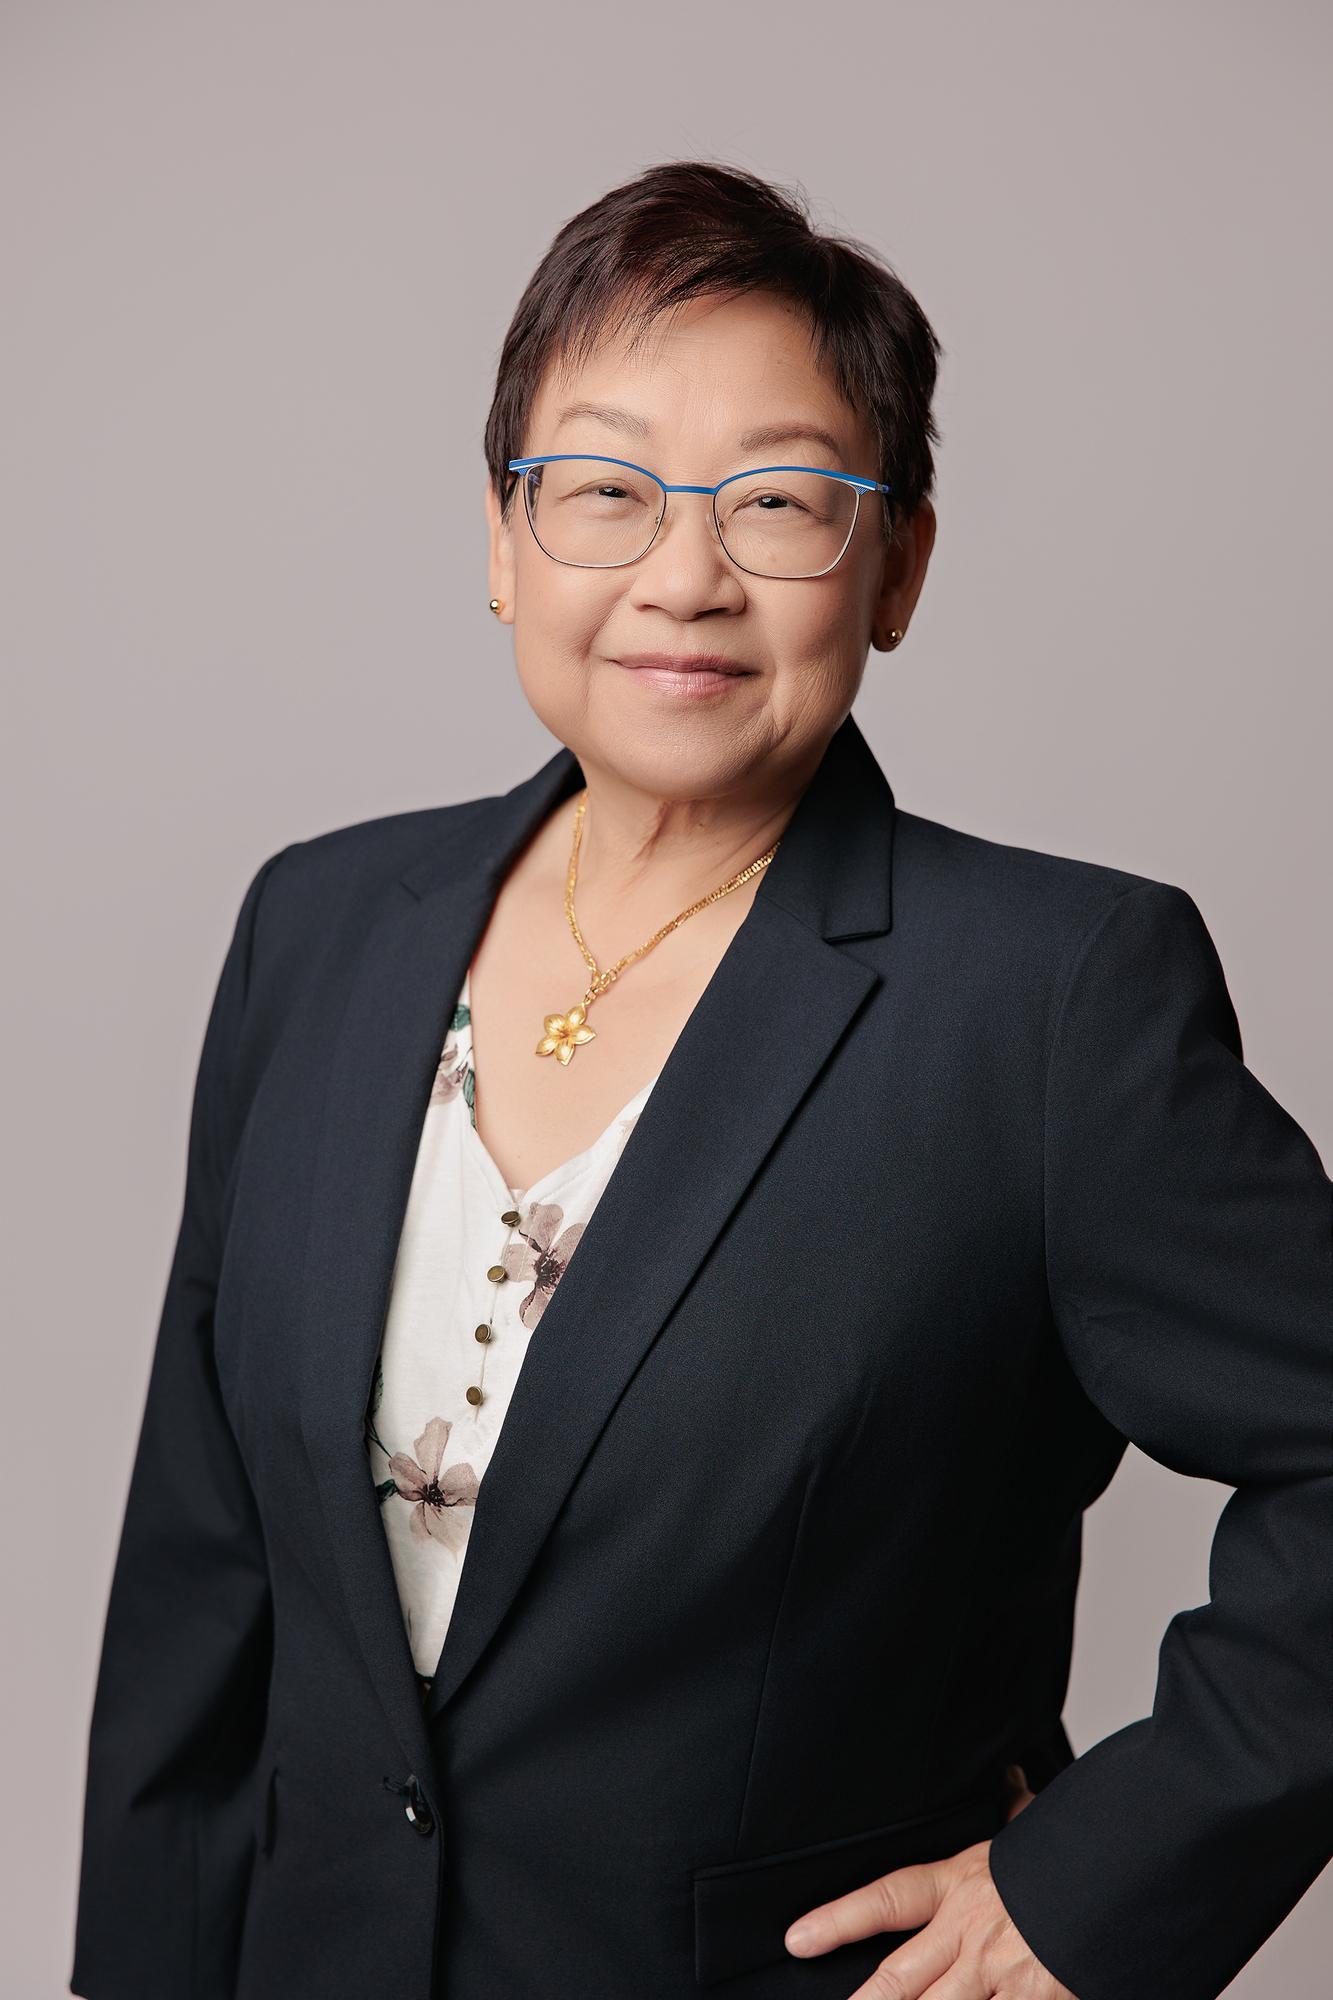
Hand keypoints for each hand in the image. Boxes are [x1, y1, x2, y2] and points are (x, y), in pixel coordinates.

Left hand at [783, 1766, 1078, 1998]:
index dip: (838, 1919)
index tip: (797, 1938)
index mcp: (961, 1883)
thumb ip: (1014, 1815)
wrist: (1127, 1878)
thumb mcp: (1035, 1829)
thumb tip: (1011, 1780)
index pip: (886, 1898)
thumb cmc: (1076, 1854)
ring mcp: (998, 1974)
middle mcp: (970, 1934)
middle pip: (898, 1979)